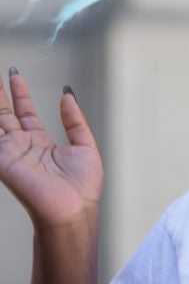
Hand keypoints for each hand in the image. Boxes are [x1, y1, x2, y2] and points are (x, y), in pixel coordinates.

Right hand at [0, 68, 102, 227]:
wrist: (73, 208)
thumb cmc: (82, 188)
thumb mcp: (85, 146)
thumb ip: (75, 121)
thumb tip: (67, 96)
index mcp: (42, 144)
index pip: (26, 113)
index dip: (20, 94)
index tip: (15, 75)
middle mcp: (23, 147)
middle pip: (5, 114)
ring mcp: (11, 152)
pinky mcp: (2, 159)